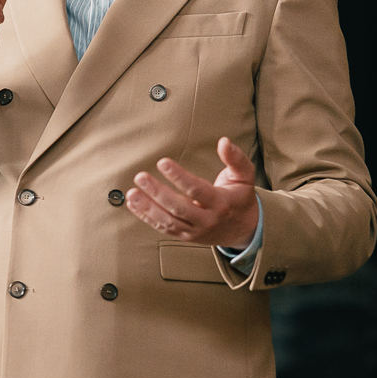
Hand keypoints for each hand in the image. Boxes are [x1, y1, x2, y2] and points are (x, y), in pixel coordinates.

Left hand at [127, 137, 259, 247]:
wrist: (243, 229)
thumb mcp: (245, 176)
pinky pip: (163, 228)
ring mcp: (195, 230)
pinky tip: (133, 204)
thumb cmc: (240, 197)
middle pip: (179, 207)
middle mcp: (207, 219)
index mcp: (221, 203)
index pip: (197, 190)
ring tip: (131, 193)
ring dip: (148, 208)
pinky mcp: (186, 236)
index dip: (179, 176)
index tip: (162, 162)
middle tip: (140, 177)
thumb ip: (235, 158)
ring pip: (168, 221)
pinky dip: (146, 217)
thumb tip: (223, 141)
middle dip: (158, 192)